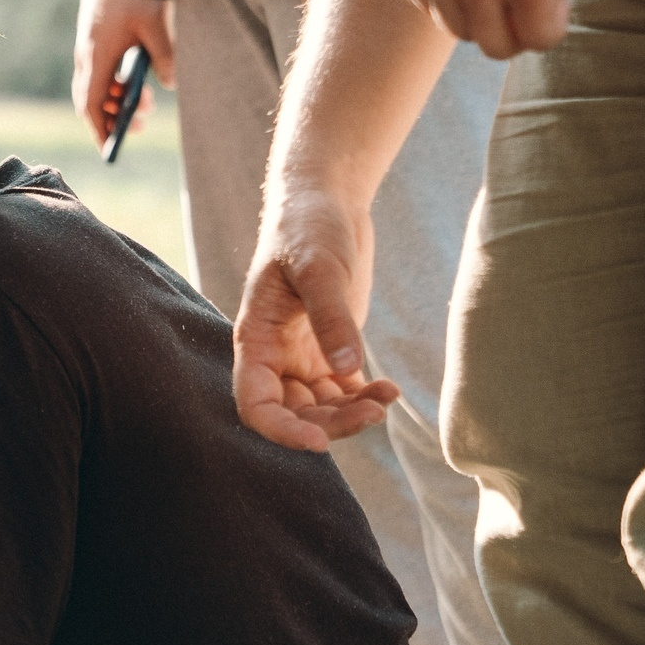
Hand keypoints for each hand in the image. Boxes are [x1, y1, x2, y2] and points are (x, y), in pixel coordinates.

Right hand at [70, 0, 172, 142]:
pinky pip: (101, 68)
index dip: (100, 130)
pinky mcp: (96, 34)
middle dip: (111, 117)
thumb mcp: (155, 23)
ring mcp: (90, 44)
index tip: (111, 149)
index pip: (92, 106)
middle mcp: (88, 54)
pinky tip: (135, 75)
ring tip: (144, 101)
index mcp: (98, 57)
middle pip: (91, 99)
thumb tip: (170, 84)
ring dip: (117, 98)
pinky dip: (116, 80)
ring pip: (97, 83)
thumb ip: (164, 57)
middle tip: (139, 124)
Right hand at [232, 187, 401, 451]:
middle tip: (373, 413)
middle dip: (330, 423)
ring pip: (321, 408)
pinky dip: (365, 396)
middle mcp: (274, 357)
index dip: (280, 430)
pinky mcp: (330, 350)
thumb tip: (347, 372)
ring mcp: (302, 356)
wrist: (325, 202)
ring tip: (387, 396)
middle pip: (293, 414)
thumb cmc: (309, 228)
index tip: (317, 442)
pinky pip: (344, 390)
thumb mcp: (319, 269)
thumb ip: (332, 320)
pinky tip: (389, 388)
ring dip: (352, 413)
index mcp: (255, 341)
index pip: (255, 404)